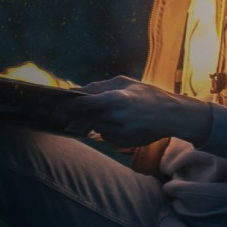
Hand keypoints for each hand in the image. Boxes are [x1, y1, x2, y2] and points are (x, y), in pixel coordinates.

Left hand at [63, 76, 212, 147]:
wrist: (172, 116)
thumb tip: (75, 91)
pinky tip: (120, 120)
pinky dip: (107, 127)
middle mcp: (115, 119)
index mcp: (115, 100)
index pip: (82, 104)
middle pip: (85, 117)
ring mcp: (118, 134)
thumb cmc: (147, 94)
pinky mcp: (122, 144)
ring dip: (95, 119)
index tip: (55, 102)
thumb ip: (98, 87)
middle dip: (78, 112)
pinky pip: (105, 135)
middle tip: (67, 106)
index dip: (68, 104)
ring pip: (95, 126)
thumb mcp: (124, 82)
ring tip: (109, 110)